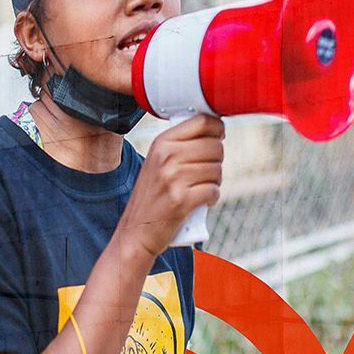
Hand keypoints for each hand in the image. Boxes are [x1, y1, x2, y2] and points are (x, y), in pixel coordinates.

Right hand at [119, 113, 224, 259]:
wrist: (135, 231)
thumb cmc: (152, 197)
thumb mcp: (158, 162)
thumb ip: (180, 145)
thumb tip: (215, 131)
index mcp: (161, 142)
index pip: (202, 122)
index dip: (218, 129)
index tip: (218, 138)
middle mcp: (166, 156)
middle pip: (215, 146)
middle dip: (217, 161)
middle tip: (205, 173)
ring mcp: (173, 178)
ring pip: (217, 170)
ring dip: (215, 182)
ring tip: (200, 188)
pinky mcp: (181, 199)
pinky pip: (213, 191)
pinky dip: (212, 198)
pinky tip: (202, 201)